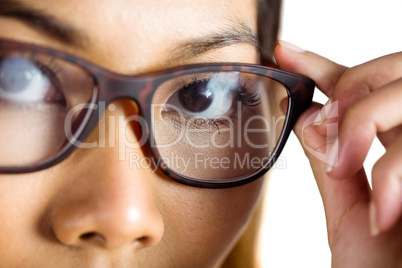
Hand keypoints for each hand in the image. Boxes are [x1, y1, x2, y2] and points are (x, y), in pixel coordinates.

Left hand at [274, 41, 401, 266]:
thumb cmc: (379, 266)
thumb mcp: (347, 209)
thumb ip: (330, 160)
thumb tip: (305, 114)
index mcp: (398, 145)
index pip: (364, 88)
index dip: (324, 66)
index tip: (286, 55)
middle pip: (396, 71)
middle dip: (353, 84)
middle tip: (324, 116)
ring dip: (366, 120)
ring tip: (343, 165)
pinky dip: (393, 172)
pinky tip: (382, 211)